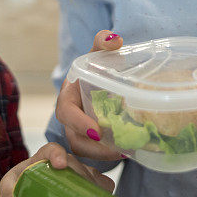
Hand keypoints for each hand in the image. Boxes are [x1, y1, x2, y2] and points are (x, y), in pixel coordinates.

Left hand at [0, 142, 114, 196]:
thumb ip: (8, 191)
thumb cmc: (21, 180)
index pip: (52, 149)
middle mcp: (64, 161)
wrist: (30, 187)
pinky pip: (103, 183)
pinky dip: (103, 191)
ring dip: (91, 186)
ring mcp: (79, 171)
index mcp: (44, 156)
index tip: (61, 165)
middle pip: (74, 164)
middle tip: (77, 193)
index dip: (58, 155)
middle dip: (78, 176)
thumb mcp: (9, 184)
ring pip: (91, 174)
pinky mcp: (90, 182)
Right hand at [55, 30, 123, 159]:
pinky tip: (129, 152)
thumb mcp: (97, 54)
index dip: (79, 123)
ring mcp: (78, 132)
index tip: (96, 130)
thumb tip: (116, 40)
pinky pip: (94, 154)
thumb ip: (103, 42)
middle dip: (94, 147)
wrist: (96, 83)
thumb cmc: (94, 69)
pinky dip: (109, 155)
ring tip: (127, 152)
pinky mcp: (89, 142)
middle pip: (75, 138)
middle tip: (118, 148)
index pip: (67, 113)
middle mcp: (70, 118)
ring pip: (85, 150)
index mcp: (68, 97)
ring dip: (104, 155)